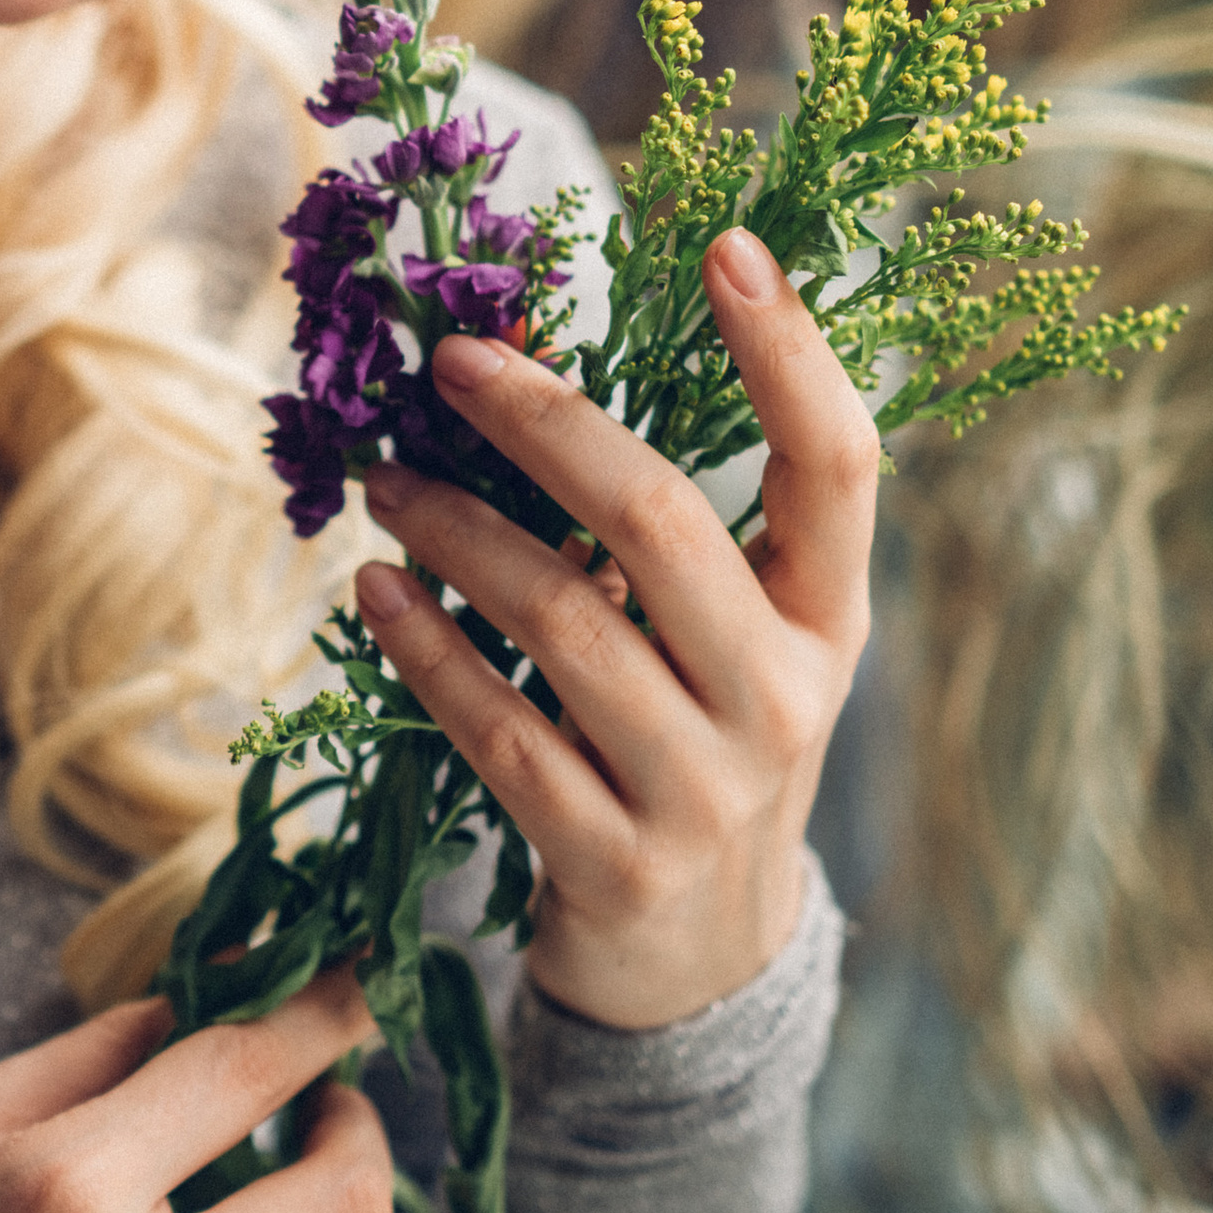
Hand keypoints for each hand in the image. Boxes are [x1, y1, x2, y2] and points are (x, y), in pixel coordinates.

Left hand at [352, 227, 873, 1031]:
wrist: (699, 968)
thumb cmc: (695, 748)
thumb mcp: (717, 643)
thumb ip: (653, 533)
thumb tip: (519, 366)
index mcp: (829, 621)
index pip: (839, 464)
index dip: (793, 352)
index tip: (729, 244)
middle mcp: (785, 696)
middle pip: (663, 519)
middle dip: (544, 421)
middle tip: (449, 359)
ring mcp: (704, 787)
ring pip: (560, 618)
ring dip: (452, 531)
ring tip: (382, 479)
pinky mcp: (613, 860)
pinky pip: (498, 730)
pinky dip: (424, 652)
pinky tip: (373, 597)